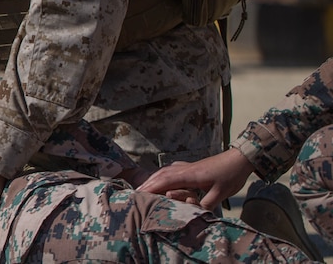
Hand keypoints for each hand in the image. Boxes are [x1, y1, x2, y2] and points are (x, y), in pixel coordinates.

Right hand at [136, 148, 255, 209]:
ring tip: (143, 187)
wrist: (239, 159)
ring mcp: (187, 166)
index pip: (165, 181)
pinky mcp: (191, 166)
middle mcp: (184, 168)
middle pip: (160, 175)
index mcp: (190, 175)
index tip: (139, 194)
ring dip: (153, 179)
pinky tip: (161, 177)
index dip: (151, 187)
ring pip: (165, 171)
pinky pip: (171, 170)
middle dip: (147, 184)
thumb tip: (193, 214)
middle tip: (134, 193)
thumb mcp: (220, 194)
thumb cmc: (230, 175)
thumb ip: (205, 204)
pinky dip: (162, 174)